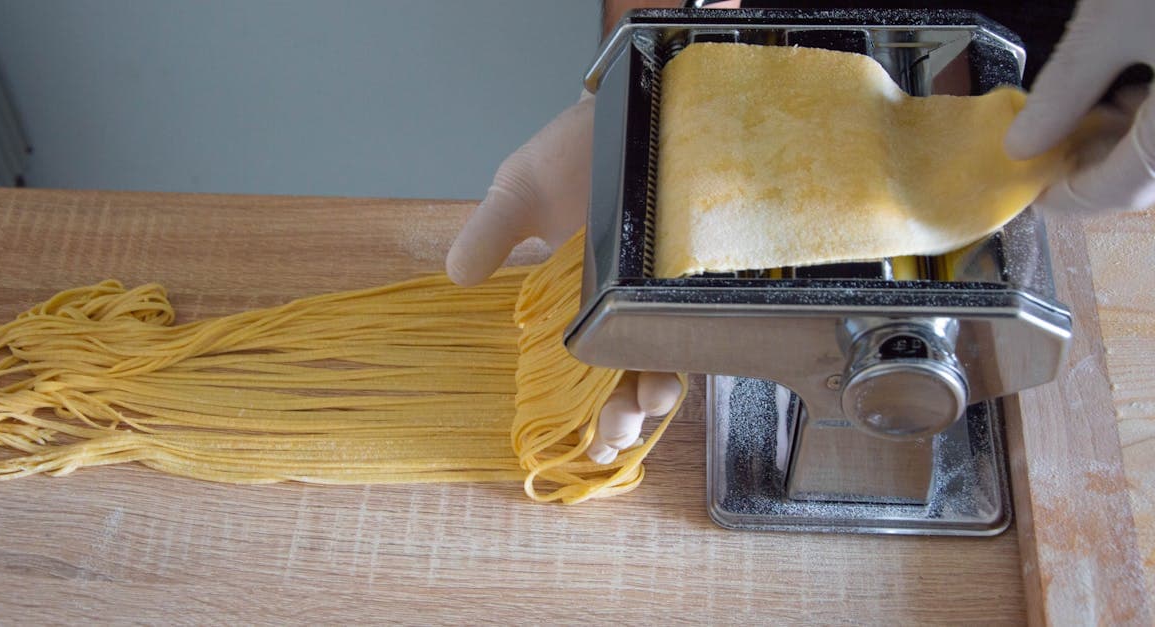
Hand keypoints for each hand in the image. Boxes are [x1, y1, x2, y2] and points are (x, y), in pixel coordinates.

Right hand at [446, 93, 681, 463]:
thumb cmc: (576, 149)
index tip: (582, 439)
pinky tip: (677, 371)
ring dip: (654, 392)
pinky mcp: (696, 276)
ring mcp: (660, 292)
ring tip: (645, 402)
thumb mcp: (521, 189)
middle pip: (623, 375)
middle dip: (620, 415)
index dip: (583, 410)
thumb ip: (492, 231)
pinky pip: (698, 323)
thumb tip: (457, 273)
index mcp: (575, 299)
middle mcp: (620, 304)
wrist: (641, 105)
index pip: (577, 369)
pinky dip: (691, 352)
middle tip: (612, 433)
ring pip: (664, 357)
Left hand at [1005, 0, 1154, 214]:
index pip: (1121, 190)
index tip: (1031, 191)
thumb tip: (1022, 140)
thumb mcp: (1113, 22)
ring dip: (1125, 138)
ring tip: (1076, 114)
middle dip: (1093, 164)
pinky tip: (1130, 85)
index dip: (1068, 198)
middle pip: (1150, 171)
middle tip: (1045, 147)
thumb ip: (1064, 90)